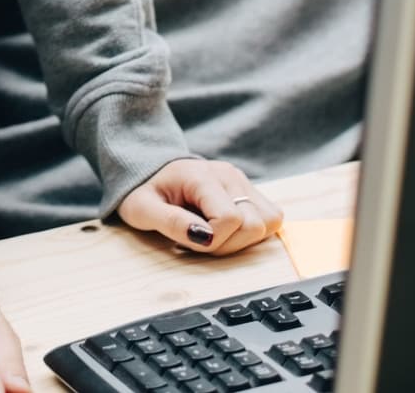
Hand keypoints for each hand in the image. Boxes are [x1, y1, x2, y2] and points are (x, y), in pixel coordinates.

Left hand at [117, 158, 283, 256]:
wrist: (150, 170)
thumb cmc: (144, 191)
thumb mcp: (142, 209)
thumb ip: (171, 222)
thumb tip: (204, 237)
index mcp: (202, 176)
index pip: (230, 219)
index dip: (212, 241)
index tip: (187, 239)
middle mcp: (229, 175)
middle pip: (254, 225)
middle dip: (227, 244)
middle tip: (199, 238)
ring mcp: (243, 181)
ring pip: (269, 223)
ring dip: (243, 240)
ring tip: (213, 234)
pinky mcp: (251, 190)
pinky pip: (271, 218)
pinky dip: (253, 232)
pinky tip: (227, 230)